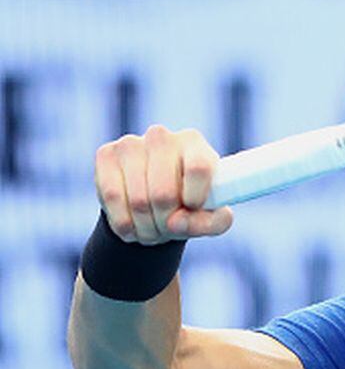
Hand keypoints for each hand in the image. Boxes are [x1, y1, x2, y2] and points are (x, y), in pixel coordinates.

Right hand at [94, 125, 232, 244]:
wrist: (152, 200)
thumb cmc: (189, 204)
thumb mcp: (213, 216)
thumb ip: (214, 223)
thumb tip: (176, 222)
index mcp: (194, 144)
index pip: (199, 168)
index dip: (195, 197)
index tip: (192, 209)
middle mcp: (161, 137)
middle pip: (164, 193)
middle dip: (166, 223)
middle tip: (168, 230)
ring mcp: (131, 143)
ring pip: (138, 200)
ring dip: (146, 228)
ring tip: (152, 231)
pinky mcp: (105, 154)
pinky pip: (112, 197)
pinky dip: (124, 223)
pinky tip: (132, 228)